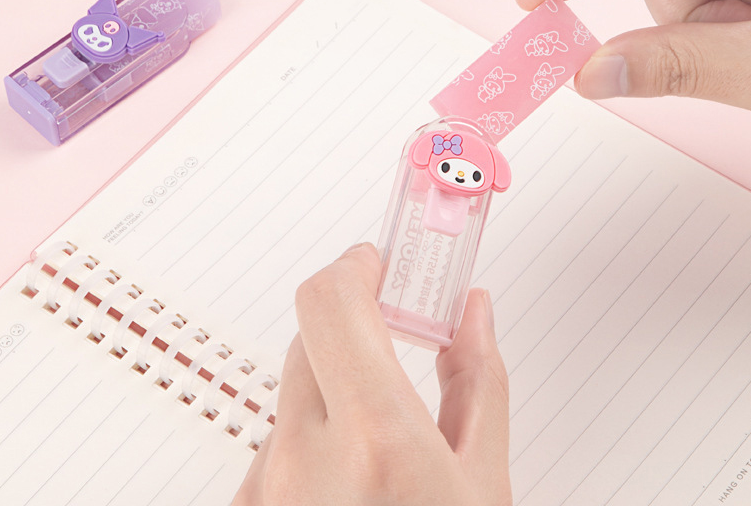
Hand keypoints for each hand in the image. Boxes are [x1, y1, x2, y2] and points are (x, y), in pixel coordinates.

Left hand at [232, 243, 511, 505]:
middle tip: (390, 356)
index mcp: (376, 439)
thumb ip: (478, 388)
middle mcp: (304, 459)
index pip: (330, 299)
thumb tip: (472, 315)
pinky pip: (273, 443)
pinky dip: (310, 444)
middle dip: (352, 335)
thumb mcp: (483, 488)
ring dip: (333, 397)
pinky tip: (345, 487)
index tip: (375, 266)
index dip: (354, 269)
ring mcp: (267, 488)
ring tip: (375, 456)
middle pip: (310, 338)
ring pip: (293, 395)